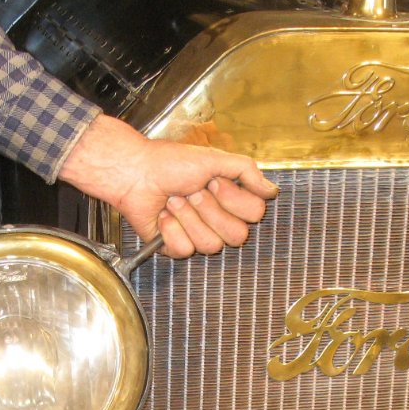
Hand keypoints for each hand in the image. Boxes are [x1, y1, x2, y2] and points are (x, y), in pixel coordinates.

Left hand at [58, 114, 279, 258]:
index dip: (234, 200)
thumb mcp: (214, 159)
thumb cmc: (169, 163)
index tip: (213, 181)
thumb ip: (247, 171)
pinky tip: (163, 215)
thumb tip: (272, 190)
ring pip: (211, 245)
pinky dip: (171, 229)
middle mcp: (217, 219)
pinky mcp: (175, 246)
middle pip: (237, 236)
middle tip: (193, 192)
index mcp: (230, 199)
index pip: (255, 214)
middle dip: (211, 210)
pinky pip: (184, 250)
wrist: (136, 174)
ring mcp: (197, 235)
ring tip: (175, 201)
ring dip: (189, 218)